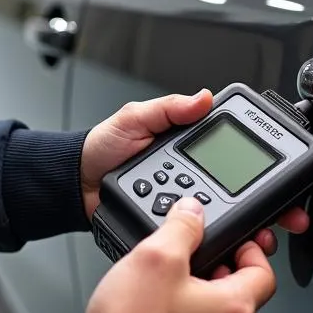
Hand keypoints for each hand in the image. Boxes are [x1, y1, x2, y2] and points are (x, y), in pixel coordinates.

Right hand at [55, 196, 284, 312]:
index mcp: (234, 310)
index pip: (264, 274)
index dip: (251, 253)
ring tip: (160, 308)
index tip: (236, 246)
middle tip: (183, 274)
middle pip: (238, 306)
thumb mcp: (154, 256)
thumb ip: (182, 227)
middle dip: (215, 285)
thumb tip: (193, 213)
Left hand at [79, 89, 308, 262]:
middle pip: (245, 194)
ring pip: (230, 222)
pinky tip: (231, 251)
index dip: (267, 167)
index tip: (288, 180)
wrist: (76, 185)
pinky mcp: (174, 231)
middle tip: (288, 218)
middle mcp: (195, 177)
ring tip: (262, 237)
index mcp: (192, 148)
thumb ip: (168, 109)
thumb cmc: (102, 148)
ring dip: (251, 231)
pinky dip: (220, 247)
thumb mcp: (135, 118)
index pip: (238, 155)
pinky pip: (201, 240)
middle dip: (272, 207)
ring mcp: (187, 206)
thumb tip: (201, 98)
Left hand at [80, 89, 214, 220]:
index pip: (211, 133)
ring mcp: (173, 187)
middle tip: (195, 171)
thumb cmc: (101, 146)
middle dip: (209, 172)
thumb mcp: (133, 117)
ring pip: (200, 194)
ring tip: (186, 192)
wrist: (79, 183)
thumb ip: (167, 108)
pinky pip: (181, 214)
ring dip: (195, 196)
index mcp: (177, 133)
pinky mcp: (165, 210)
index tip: (234, 143)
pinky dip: (181, 214)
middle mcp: (180, 161)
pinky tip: (180, 212)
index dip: (224, 139)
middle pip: (211, 167)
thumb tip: (203, 98)